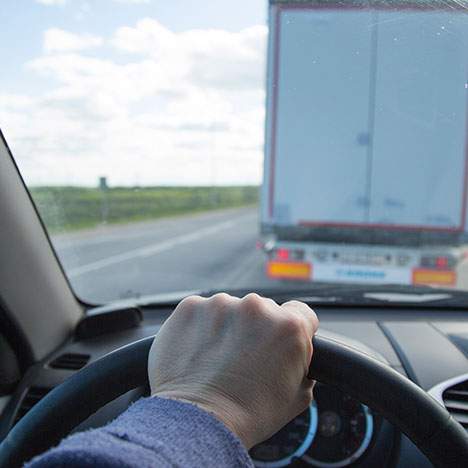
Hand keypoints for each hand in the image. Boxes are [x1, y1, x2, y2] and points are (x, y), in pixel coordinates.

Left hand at [147, 293, 318, 447]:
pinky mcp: (190, 307)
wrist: (197, 423)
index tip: (279, 341)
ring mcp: (220, 304)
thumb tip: (297, 354)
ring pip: (229, 310)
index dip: (292, 330)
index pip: (300, 312)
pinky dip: (199, 328)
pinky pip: (201, 312)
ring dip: (226, 328)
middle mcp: (256, 307)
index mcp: (288, 326)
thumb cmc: (247, 415)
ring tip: (216, 360)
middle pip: (261, 310)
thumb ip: (301, 362)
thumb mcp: (298, 396)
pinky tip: (198, 353)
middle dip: (255, 330)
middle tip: (244, 359)